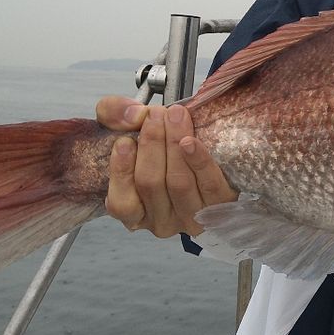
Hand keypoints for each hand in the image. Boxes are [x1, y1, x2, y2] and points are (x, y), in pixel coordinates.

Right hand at [96, 95, 238, 237]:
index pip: (122, 203)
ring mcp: (191, 217)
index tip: (125, 141)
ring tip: (175, 116)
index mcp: (133, 212)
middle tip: (156, 114)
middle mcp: (160, 222)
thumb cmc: (157, 141)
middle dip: (152, 145)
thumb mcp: (126, 126)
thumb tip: (132, 115)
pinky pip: (209, 185)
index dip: (121, 171)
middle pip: (151, 184)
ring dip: (174, 145)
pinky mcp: (220, 206)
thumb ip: (113, 113)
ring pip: (178, 183)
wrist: (205, 144)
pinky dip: (199, 161)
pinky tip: (192, 141)